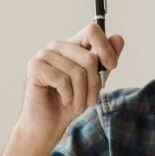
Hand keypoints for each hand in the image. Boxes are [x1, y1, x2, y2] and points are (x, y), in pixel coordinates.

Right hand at [17, 23, 123, 143]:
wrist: (49, 124)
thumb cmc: (71, 103)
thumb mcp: (95, 82)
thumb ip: (105, 61)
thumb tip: (119, 38)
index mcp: (72, 46)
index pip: (92, 31)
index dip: (105, 48)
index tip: (112, 66)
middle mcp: (58, 46)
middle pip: (89, 58)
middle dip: (95, 85)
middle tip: (91, 101)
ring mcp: (45, 55)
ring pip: (77, 72)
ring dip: (82, 95)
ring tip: (77, 104)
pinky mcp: (35, 67)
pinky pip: (62, 79)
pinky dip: (68, 96)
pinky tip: (63, 100)